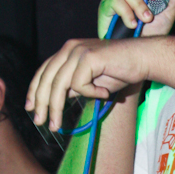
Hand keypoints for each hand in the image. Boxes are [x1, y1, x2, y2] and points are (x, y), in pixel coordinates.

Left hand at [26, 38, 144, 130]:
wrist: (143, 58)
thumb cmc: (121, 70)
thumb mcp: (92, 81)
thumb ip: (74, 86)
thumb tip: (59, 98)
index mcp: (68, 51)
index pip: (44, 71)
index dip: (34, 90)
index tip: (30, 108)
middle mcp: (70, 48)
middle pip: (47, 79)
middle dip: (41, 104)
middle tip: (40, 123)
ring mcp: (78, 51)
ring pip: (58, 85)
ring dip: (56, 108)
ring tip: (57, 126)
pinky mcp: (89, 57)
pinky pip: (79, 84)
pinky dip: (90, 93)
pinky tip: (104, 93)